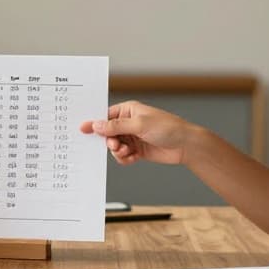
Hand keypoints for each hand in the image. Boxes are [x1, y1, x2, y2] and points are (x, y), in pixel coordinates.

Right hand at [78, 101, 196, 165]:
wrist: (185, 145)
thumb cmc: (167, 128)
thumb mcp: (139, 124)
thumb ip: (116, 126)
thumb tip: (97, 125)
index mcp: (128, 110)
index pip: (106, 116)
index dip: (95, 123)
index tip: (83, 129)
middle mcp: (129, 123)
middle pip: (108, 133)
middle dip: (110, 141)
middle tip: (115, 145)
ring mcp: (133, 137)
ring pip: (114, 146)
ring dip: (118, 151)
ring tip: (127, 152)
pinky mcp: (137, 150)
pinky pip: (123, 156)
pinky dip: (125, 158)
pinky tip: (133, 157)